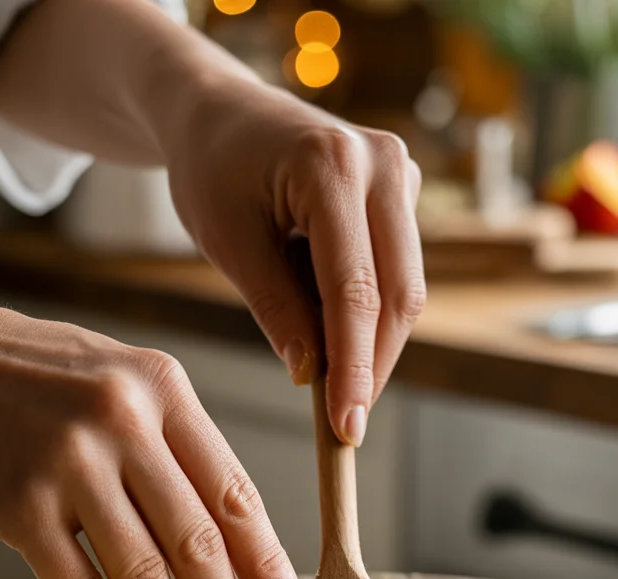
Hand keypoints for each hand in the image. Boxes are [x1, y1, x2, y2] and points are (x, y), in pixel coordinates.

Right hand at [0, 269, 306, 578]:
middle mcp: (123, 423)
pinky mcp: (16, 503)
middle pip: (197, 542)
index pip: (235, 493)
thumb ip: (177, 447)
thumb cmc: (34, 377)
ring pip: (141, 573)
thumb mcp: (123, 382)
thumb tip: (233, 538)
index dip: (267, 564)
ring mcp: (68, 463)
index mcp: (164, 391)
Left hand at [161, 79, 424, 446]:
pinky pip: (398, 271)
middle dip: (373, 366)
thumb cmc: (212, 169)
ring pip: (406, 289)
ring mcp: (400, 172)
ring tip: (334, 384)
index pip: (354, 290)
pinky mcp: (401, 190)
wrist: (220, 112)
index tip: (347, 427)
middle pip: (398, 294)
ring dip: (374, 345)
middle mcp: (383, 163)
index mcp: (332, 166)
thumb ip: (275, 308)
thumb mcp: (228, 243)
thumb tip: (312, 377)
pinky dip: (370, 316)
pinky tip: (336, 335)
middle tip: (347, 425)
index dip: (354, 367)